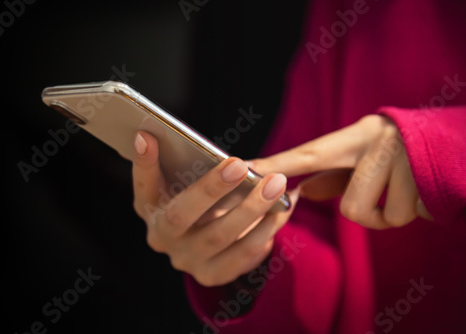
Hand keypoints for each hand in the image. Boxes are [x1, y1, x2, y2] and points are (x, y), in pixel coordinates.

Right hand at [131, 131, 299, 286]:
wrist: (207, 242)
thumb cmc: (199, 198)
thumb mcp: (186, 182)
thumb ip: (184, 163)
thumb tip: (179, 141)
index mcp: (150, 209)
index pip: (143, 186)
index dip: (144, 164)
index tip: (148, 136)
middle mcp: (162, 238)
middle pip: (183, 215)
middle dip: (212, 188)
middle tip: (240, 165)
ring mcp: (186, 260)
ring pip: (220, 236)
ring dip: (251, 209)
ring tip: (277, 184)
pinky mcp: (212, 275)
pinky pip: (242, 255)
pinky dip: (265, 231)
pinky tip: (281, 211)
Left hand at [248, 115, 431, 228]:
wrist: (454, 139)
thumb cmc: (403, 149)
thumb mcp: (366, 155)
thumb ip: (334, 175)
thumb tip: (302, 191)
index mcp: (354, 137)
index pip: (307, 155)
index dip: (275, 166)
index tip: (244, 170)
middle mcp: (375, 143)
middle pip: (353, 207)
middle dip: (370, 211)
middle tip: (389, 193)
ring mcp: (402, 158)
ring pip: (383, 215)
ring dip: (397, 212)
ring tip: (411, 188)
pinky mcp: (427, 174)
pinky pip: (410, 215)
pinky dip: (418, 211)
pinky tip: (426, 190)